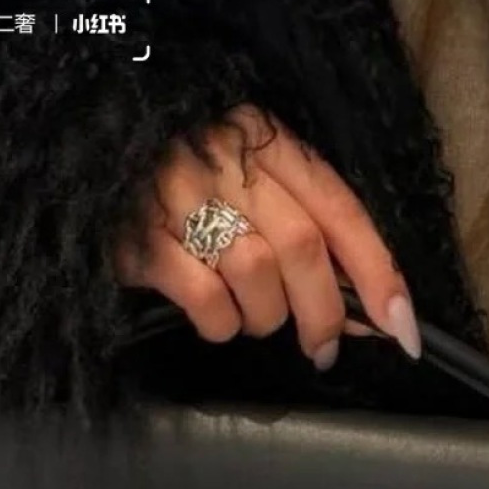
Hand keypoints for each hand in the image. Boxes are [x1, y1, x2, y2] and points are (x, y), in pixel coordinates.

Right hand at [112, 103, 421, 369]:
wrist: (86, 151)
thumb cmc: (184, 175)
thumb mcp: (250, 177)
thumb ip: (307, 228)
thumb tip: (369, 310)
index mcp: (265, 139)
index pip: (340, 209)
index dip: (378, 274)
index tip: (402, 330)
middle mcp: (225, 160)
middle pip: (302, 247)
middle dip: (324, 313)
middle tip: (322, 349)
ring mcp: (178, 196)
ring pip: (256, 274)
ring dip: (266, 317)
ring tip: (252, 318)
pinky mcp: (138, 238)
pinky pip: (205, 298)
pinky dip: (221, 324)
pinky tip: (214, 319)